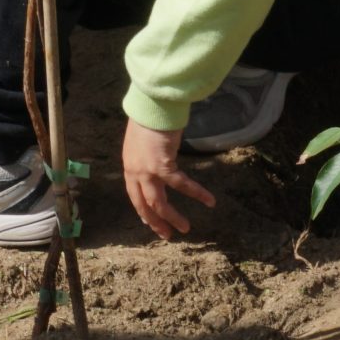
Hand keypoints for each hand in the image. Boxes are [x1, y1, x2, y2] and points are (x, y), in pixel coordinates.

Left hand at [121, 119, 215, 238]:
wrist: (151, 104)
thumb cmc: (149, 117)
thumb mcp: (141, 142)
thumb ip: (146, 156)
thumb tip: (156, 162)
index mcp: (129, 166)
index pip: (134, 196)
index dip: (143, 211)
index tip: (150, 223)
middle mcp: (134, 172)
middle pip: (144, 205)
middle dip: (156, 222)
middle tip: (167, 235)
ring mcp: (146, 171)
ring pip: (159, 203)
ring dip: (173, 218)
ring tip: (185, 229)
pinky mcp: (162, 166)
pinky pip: (181, 184)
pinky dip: (196, 193)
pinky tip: (209, 200)